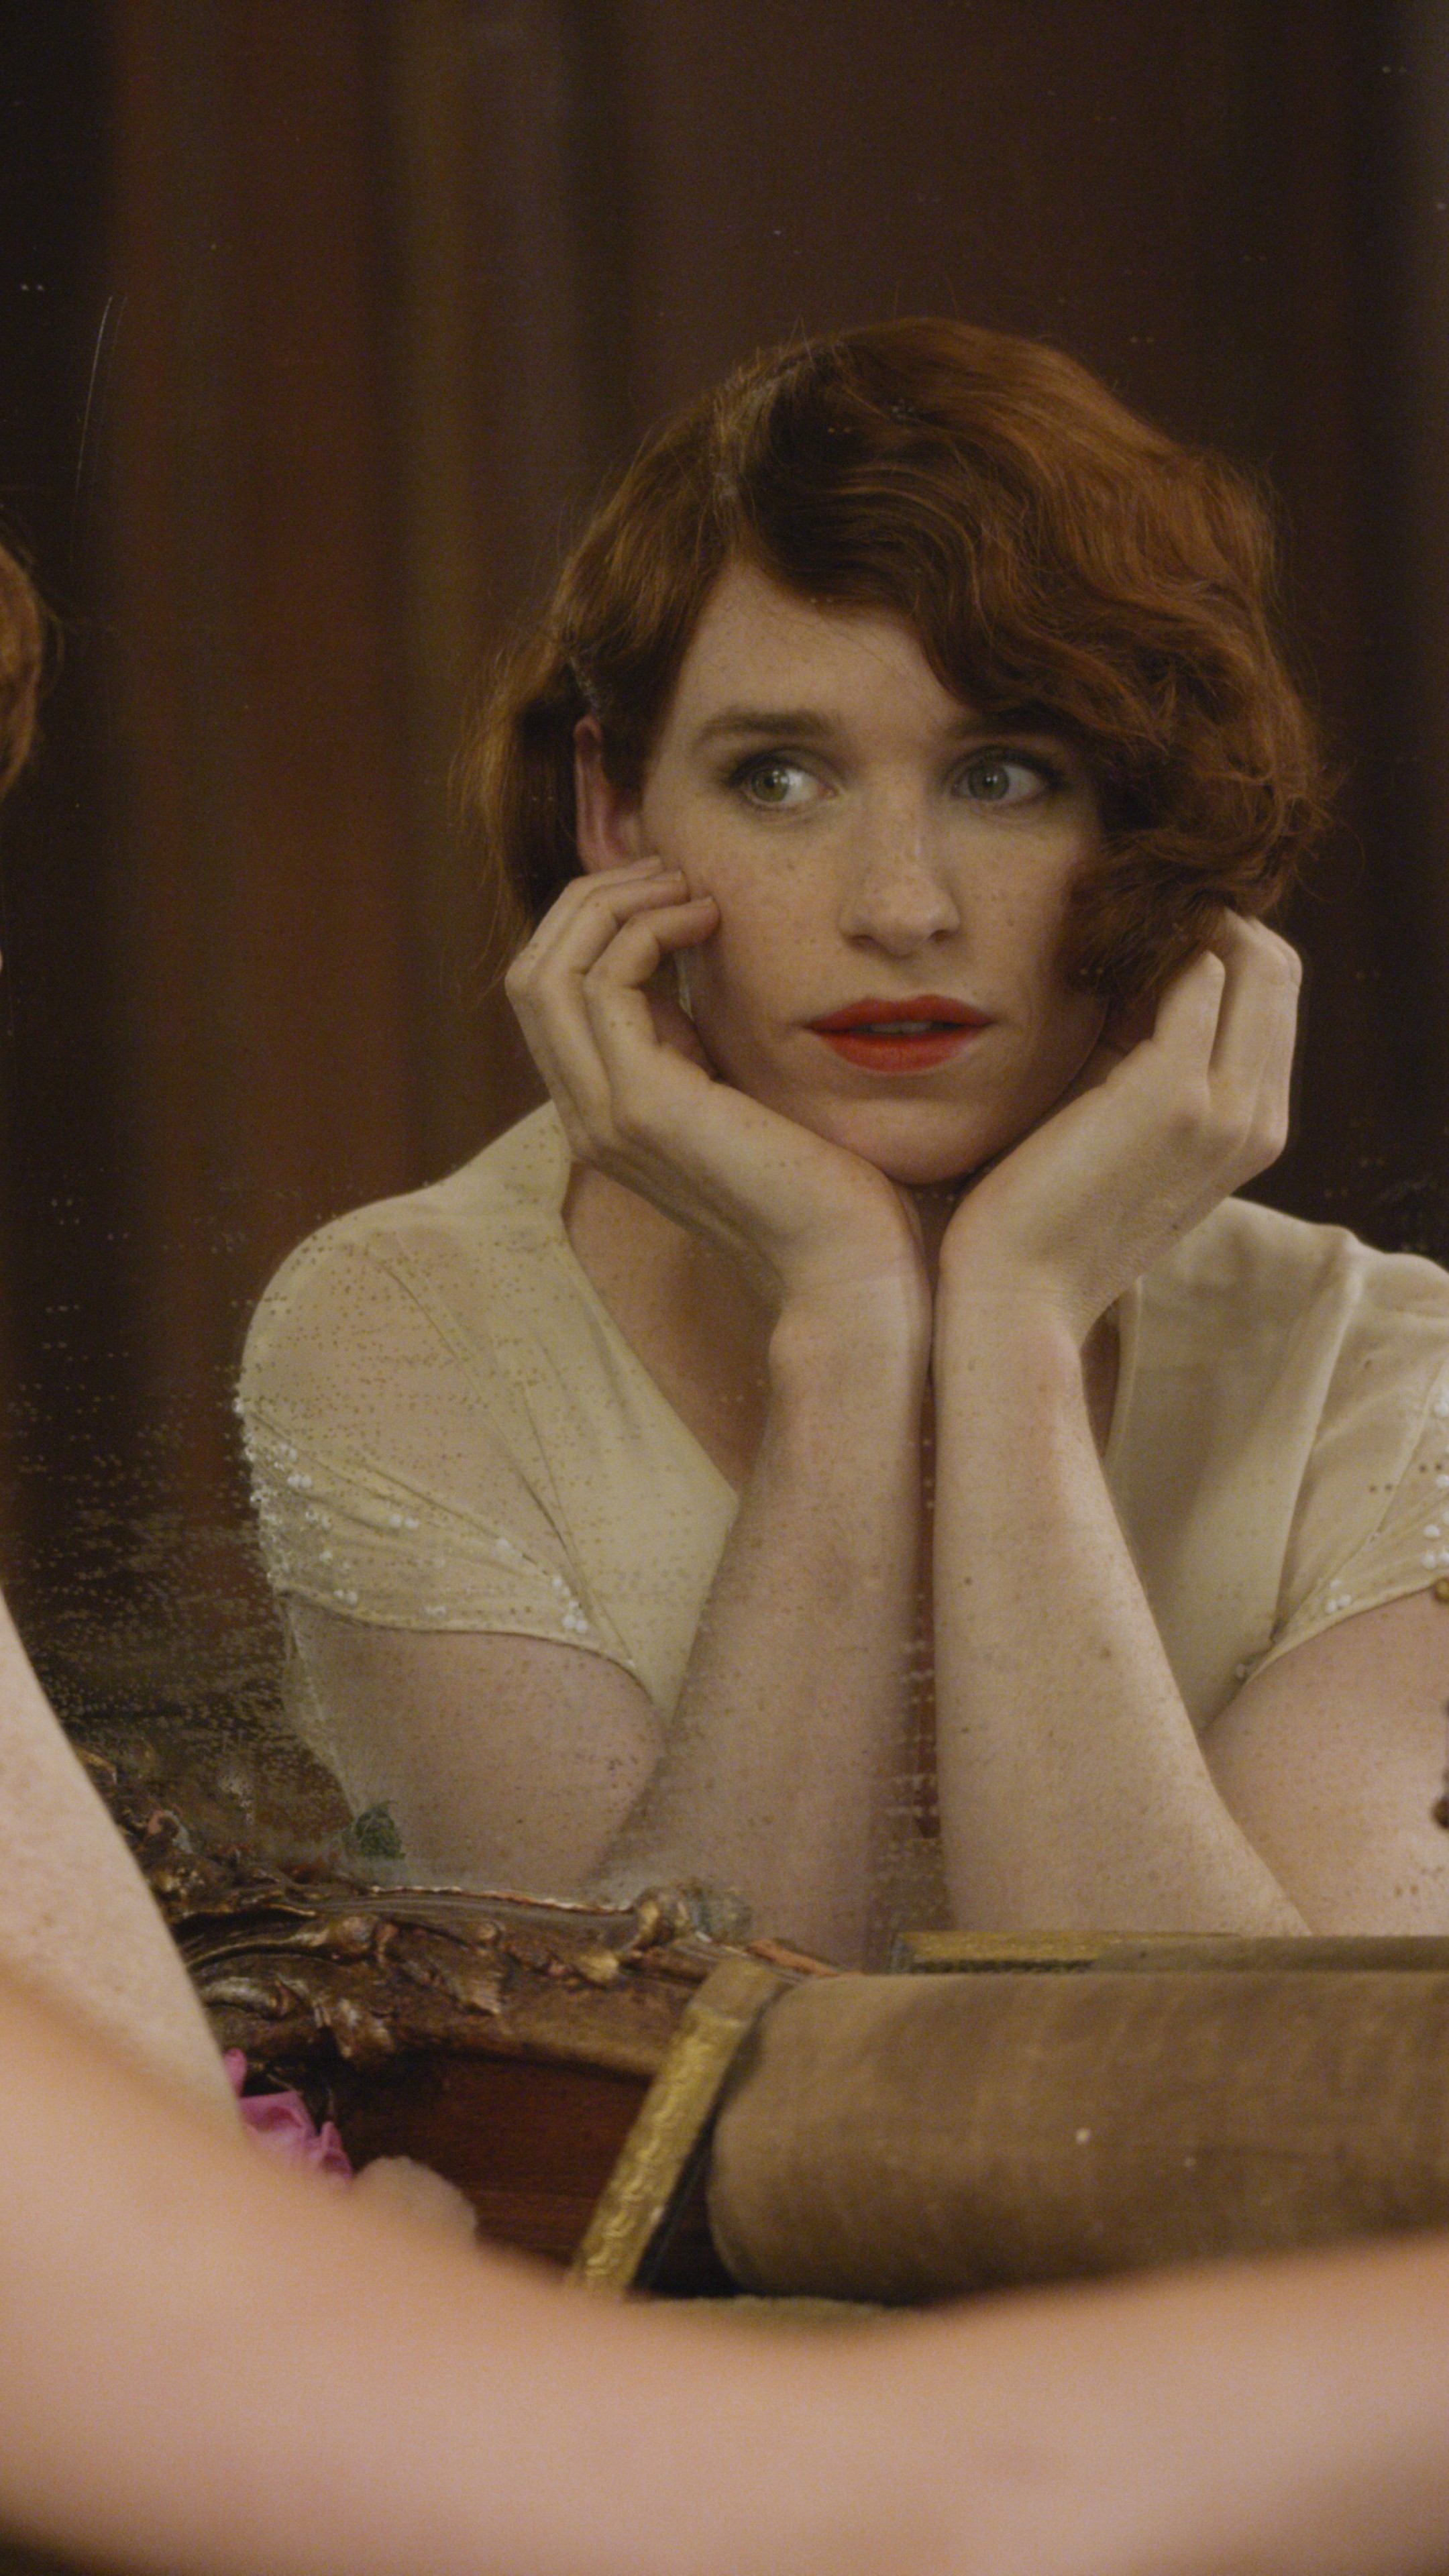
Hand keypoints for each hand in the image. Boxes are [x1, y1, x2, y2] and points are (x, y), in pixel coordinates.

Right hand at [505, 862, 927, 1329]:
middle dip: (592, 899)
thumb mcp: (737, 1089)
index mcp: (603, 1111)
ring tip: (687, 885)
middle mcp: (585, 1116)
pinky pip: (604, 985)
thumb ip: (694, 1038)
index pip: (550, 994)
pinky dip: (646, 931)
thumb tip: (690, 951)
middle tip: (670, 870)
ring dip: (614, 904)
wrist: (846, 1265)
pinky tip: (706, 921)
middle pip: (531, 972)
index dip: (594, 923)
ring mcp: (602, 1114)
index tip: (670, 889)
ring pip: (546, 971)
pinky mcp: (639, 1107)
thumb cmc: (821, 1183)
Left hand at [939, 915, 1300, 1340]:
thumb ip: (1146, 1064)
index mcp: (1255, 1130)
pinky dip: (1154, 949)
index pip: (1274, 999)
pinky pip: (1196, 978)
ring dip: (1186, 926)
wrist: (1019, 1295)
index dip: (1220, 950)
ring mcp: (1225, 1107)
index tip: (1146, 938)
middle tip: (1131, 919)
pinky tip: (1094, 953)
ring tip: (1111, 932)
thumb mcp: (1122, 1134)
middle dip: (1214, 924)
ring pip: (1252, 959)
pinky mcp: (1173, 1094)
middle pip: (1277, 968)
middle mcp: (1259, 1119)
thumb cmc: (1047, 1215)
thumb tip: (1138, 975)